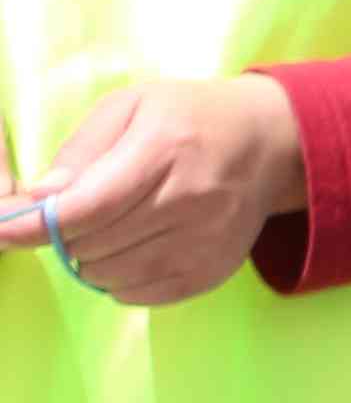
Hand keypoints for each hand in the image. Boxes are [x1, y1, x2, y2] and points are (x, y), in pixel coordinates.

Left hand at [3, 77, 307, 309]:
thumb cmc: (192, 117)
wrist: (272, 143)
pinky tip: (130, 249)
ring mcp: (206, 242)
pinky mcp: (212, 272)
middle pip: (93, 245)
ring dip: (91, 258)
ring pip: (110, 276)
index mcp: (167, 149)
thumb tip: (40, 198)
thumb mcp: (132, 106)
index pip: (88, 206)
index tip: (5, 232)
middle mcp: (191, 200)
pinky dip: (118, 279)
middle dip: (66, 235)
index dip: (37, 225)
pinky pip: (139, 295)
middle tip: (74, 215)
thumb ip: (82, 149)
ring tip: (106, 230)